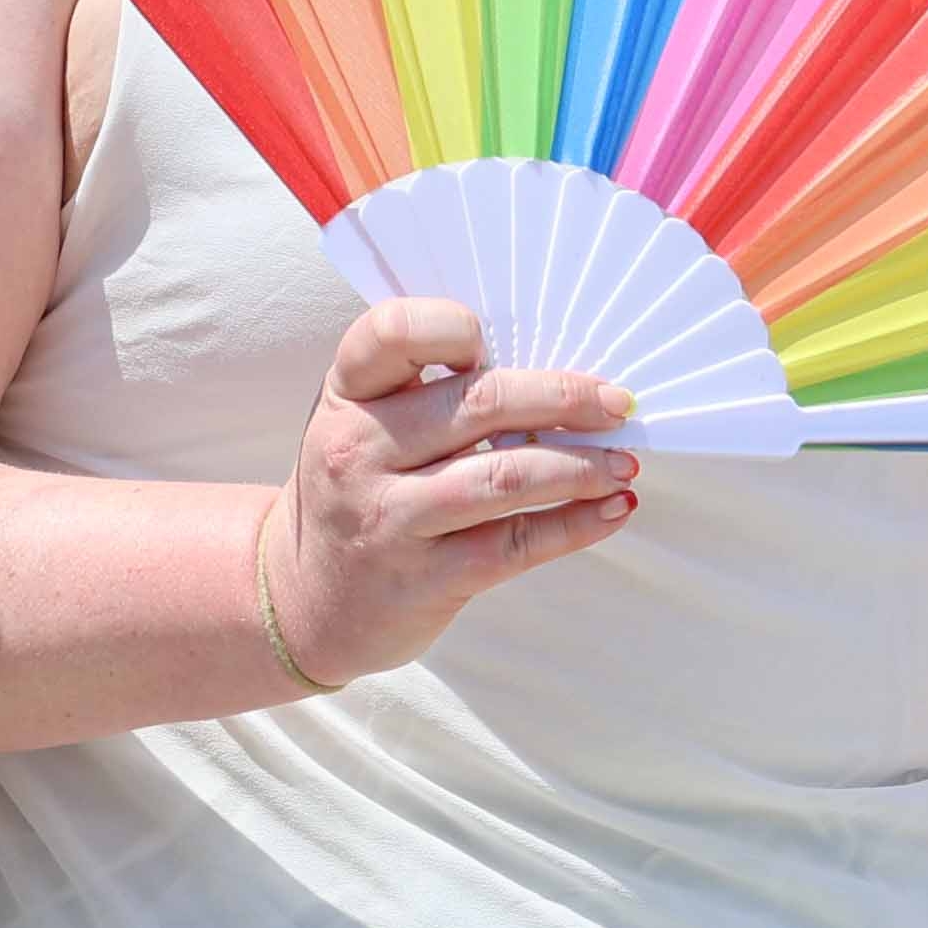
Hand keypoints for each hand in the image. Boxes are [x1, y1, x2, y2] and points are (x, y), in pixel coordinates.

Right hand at [257, 298, 638, 687]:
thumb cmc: (356, 488)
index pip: (394, 332)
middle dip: (564, 397)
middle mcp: (359, 451)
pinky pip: (514, 544)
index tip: (506, 343)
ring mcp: (389, 517)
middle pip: (480, 403)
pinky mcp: (422, 579)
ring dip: (581, 466)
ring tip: (623, 461)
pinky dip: (574, 524)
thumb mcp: (362, 424)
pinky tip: (611, 509)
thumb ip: (425, 389)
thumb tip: (551, 366)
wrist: (304, 600)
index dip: (454, 326)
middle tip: (617, 403)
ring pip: (505, 476)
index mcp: (346, 394)